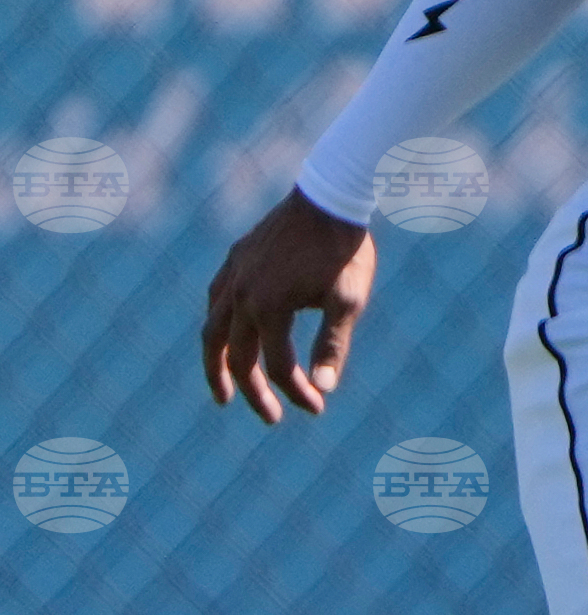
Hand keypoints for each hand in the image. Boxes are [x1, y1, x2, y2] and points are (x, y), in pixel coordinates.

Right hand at [201, 190, 375, 424]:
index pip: (278, 367)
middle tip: (271, 418)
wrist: (331, 196)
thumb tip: (323, 388)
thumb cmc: (344, 251)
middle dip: (255, 393)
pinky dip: (219, 327)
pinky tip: (228, 337)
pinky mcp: (236, 258)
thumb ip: (332, 346)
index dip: (297, 392)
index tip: (318, 407)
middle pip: (239, 358)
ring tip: (224, 393)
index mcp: (268, 308)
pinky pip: (216, 300)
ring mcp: (233, 274)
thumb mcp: (347, 301)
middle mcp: (240, 294)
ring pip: (213, 331)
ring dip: (217, 365)